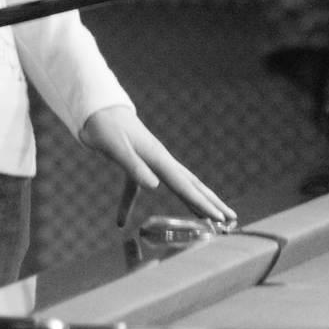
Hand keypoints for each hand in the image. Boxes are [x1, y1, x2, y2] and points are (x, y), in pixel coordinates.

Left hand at [78, 106, 236, 227]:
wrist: (96, 108)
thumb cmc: (105, 126)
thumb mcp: (117, 148)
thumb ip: (134, 167)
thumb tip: (155, 187)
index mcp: (157, 158)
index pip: (184, 185)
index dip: (202, 203)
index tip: (220, 218)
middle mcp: (160, 159)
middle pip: (191, 185)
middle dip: (211, 202)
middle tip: (232, 219)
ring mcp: (150, 160)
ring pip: (177, 184)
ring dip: (192, 201)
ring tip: (209, 217)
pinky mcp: (134, 162)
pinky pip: (136, 188)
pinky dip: (130, 204)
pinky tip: (120, 220)